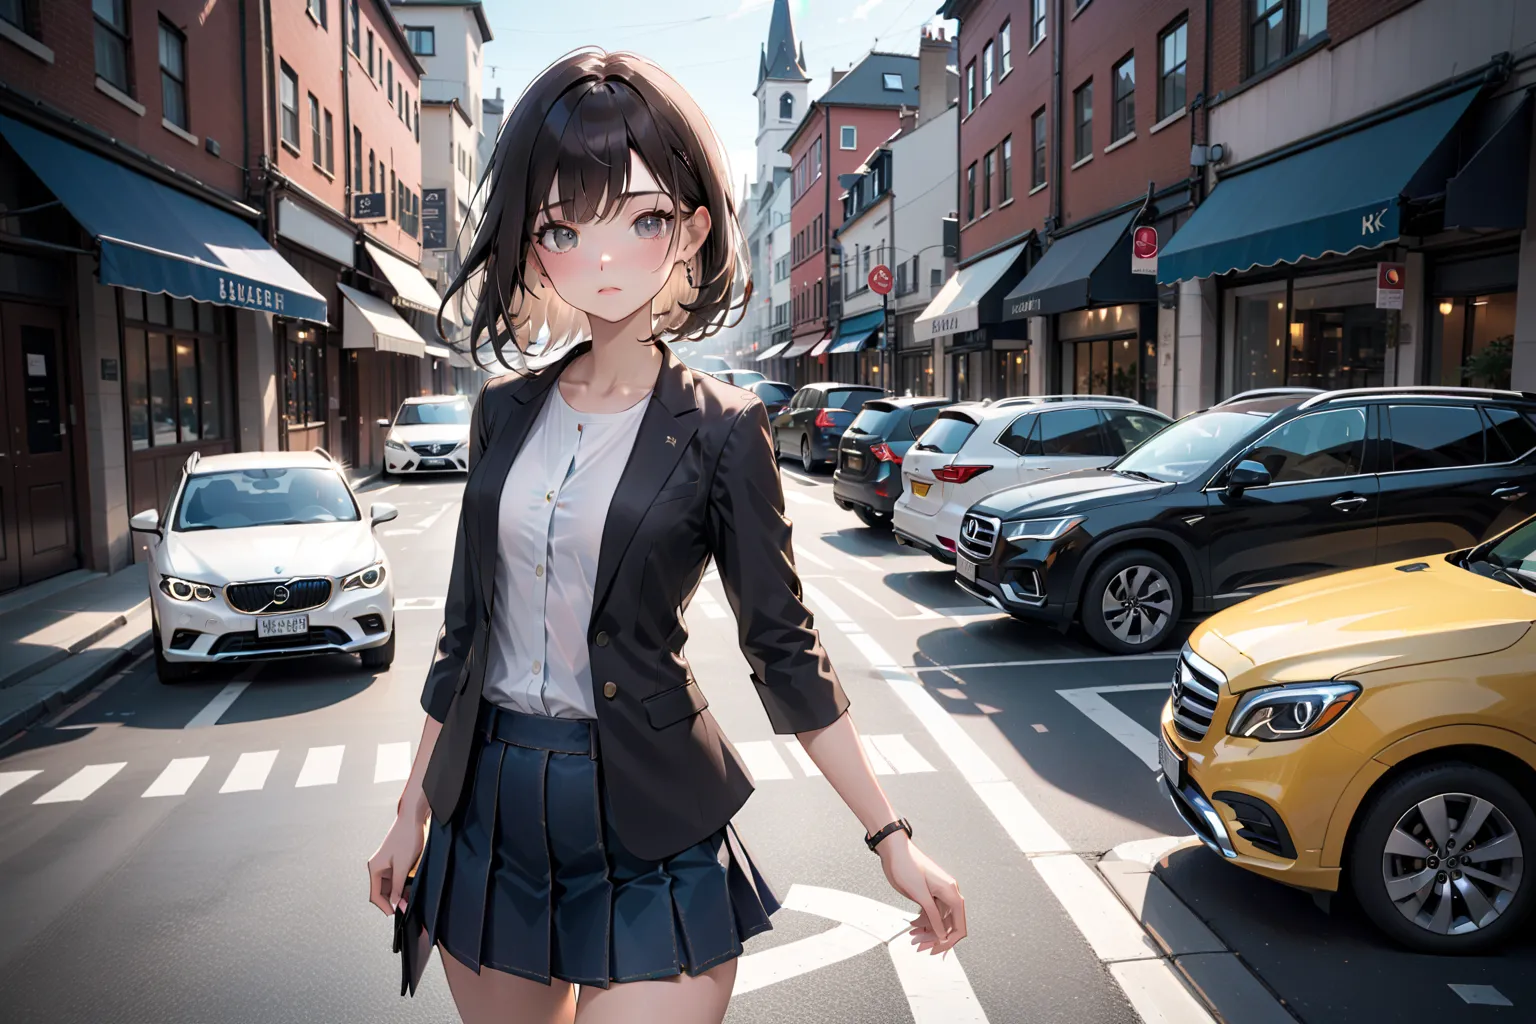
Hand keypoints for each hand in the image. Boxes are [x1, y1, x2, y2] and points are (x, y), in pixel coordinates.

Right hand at [366, 810, 426, 915]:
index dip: (386, 906)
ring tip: (412, 897)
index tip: (397, 913)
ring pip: (391, 885)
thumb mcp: (403, 866)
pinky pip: (396, 877)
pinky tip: (413, 886)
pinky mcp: (395, 861)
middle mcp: (378, 866)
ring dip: (400, 892)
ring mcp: (386, 863)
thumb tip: (396, 904)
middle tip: (408, 906)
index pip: (375, 895)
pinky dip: (403, 884)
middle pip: (383, 892)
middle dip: (394, 900)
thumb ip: (398, 886)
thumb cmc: (407, 838)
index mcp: (375, 868)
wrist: (413, 817)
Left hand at [876, 836, 966, 953]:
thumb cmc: (907, 866)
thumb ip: (933, 915)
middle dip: (935, 937)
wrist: (894, 851)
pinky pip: (930, 913)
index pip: (959, 925)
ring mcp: (938, 894)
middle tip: (919, 946)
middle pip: (948, 925)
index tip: (936, 950)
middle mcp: (948, 893)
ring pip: (938, 920)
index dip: (950, 940)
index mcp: (950, 892)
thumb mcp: (920, 895)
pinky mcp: (928, 894)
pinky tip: (913, 926)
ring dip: (927, 931)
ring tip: (912, 937)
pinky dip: (922, 922)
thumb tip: (943, 935)